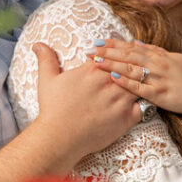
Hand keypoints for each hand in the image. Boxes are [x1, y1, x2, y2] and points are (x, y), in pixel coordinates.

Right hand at [33, 42, 141, 162]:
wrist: (60, 137)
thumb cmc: (53, 109)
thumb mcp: (47, 80)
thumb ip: (47, 59)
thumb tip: (38, 44)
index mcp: (94, 70)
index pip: (111, 56)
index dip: (113, 56)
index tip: (114, 59)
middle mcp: (110, 82)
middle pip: (128, 69)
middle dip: (130, 68)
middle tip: (133, 68)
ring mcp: (120, 100)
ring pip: (138, 86)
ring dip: (138, 85)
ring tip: (141, 84)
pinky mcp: (126, 118)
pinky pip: (142, 107)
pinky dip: (141, 105)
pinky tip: (140, 104)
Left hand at [88, 38, 181, 117]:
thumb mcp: (174, 58)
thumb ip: (155, 51)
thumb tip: (137, 43)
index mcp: (159, 55)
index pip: (132, 47)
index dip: (114, 44)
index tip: (98, 42)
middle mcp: (157, 64)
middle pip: (128, 55)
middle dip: (107, 52)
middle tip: (89, 50)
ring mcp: (158, 78)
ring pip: (131, 69)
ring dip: (112, 64)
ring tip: (95, 61)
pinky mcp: (160, 94)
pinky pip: (139, 87)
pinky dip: (125, 82)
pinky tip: (112, 78)